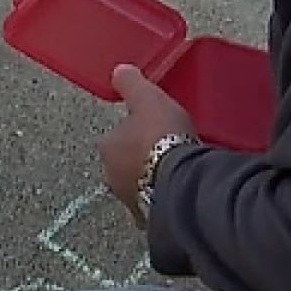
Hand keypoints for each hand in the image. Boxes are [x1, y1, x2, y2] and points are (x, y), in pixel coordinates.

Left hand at [99, 65, 194, 226]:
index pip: (115, 137)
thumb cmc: (162, 136)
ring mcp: (129, 201)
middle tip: (165, 150)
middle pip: (124, 165)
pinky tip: (180, 193)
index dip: (134, 132)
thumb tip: (119, 70)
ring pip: (138, 187)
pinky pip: (155, 207)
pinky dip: (164, 200)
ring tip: (176, 172)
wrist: (182, 180)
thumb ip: (132, 84)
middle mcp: (112, 177)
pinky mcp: (149, 220)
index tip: (152, 129)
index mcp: (108, 148)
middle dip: (140, 159)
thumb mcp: (148, 99)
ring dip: (151, 180)